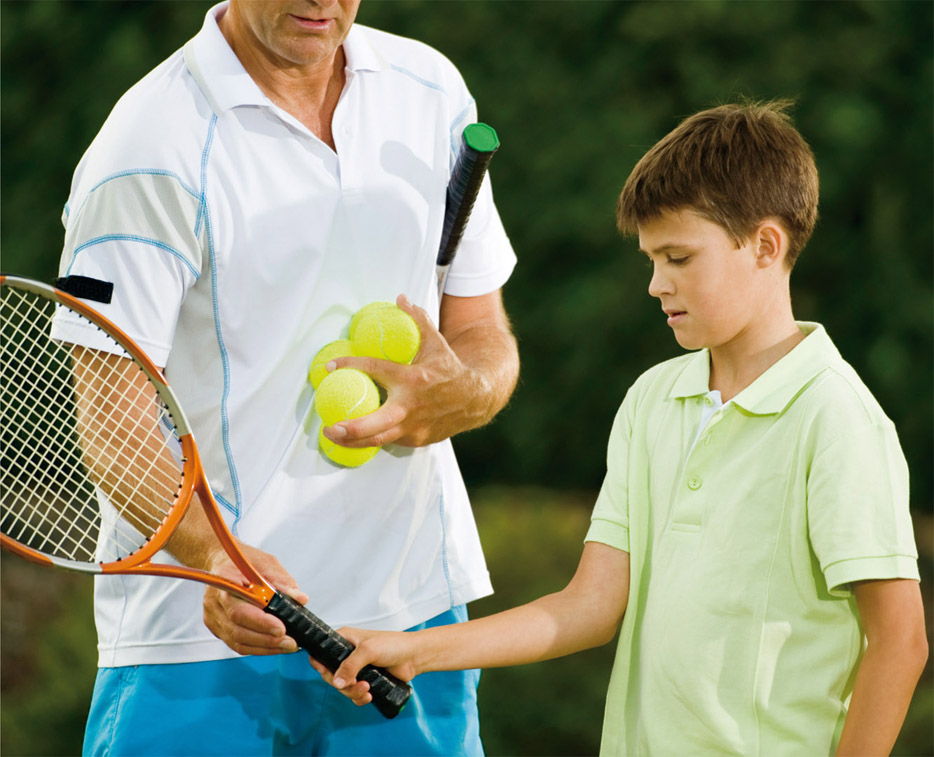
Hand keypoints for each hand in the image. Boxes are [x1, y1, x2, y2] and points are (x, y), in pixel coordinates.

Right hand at [202, 542, 309, 655]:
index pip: (239, 610)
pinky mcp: (217, 627)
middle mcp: (215, 603)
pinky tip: (274, 646)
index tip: (282, 628)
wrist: (222, 560)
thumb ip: (283, 581)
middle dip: (267, 640)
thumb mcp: (267, 563)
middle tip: (290, 642)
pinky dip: (257, 647)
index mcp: (225, 582)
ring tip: (286, 646)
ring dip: (264, 648)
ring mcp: (213, 617)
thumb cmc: (244, 561)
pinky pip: (237, 643)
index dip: (261, 622)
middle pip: (238, 630)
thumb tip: (300, 599)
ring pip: (237, 641)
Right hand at [308, 627, 418, 706]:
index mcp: (344, 640)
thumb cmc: (394, 644)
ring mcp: (356, 668)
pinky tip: (369, 696)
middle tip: (357, 684)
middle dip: (343, 684)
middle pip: (331, 675)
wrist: (413, 656)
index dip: (320, 665)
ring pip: (343, 687)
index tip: (328, 674)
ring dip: (353, 692)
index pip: (321, 652)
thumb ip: (351, 665)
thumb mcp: (369, 650)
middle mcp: (347, 654)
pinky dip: (359, 698)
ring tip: (367, 690)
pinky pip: (354, 694)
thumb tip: (336, 682)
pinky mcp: (365, 680)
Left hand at [322, 294, 487, 447]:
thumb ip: (418, 320)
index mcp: (412, 378)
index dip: (350, 366)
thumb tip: (401, 299)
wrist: (477, 399)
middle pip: (375, 424)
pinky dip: (373, 438)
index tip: (329, 367)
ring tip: (332, 436)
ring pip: (379, 440)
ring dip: (352, 441)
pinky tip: (356, 437)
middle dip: (349, 428)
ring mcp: (414, 427)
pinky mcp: (417, 440)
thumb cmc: (451, 369)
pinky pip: (390, 440)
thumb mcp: (436, 342)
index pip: (375, 370)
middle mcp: (411, 406)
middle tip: (328, 427)